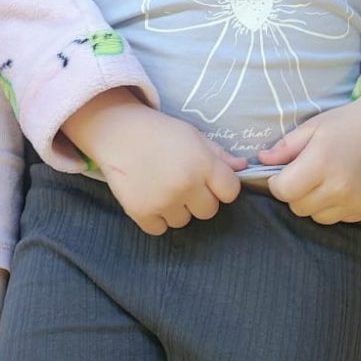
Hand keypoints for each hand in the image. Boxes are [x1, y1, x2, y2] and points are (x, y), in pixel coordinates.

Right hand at [63, 89, 244, 235]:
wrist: (117, 130)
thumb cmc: (159, 131)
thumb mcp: (193, 135)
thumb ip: (220, 154)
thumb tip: (244, 168)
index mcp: (204, 164)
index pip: (230, 193)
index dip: (221, 187)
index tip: (207, 180)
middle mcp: (186, 185)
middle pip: (208, 211)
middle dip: (198, 200)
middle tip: (181, 182)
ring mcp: (164, 201)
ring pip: (183, 222)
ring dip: (176, 209)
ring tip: (161, 186)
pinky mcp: (141, 213)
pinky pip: (159, 229)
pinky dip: (155, 218)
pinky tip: (149, 197)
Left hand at [258, 81, 360, 222]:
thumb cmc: (345, 125)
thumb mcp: (312, 127)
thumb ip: (285, 147)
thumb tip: (261, 161)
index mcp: (321, 162)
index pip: (282, 191)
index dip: (277, 183)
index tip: (284, 172)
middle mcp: (339, 186)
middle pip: (297, 207)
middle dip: (295, 193)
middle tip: (307, 174)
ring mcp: (355, 202)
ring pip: (315, 217)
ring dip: (313, 203)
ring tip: (325, 181)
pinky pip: (336, 219)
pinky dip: (333, 207)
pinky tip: (342, 187)